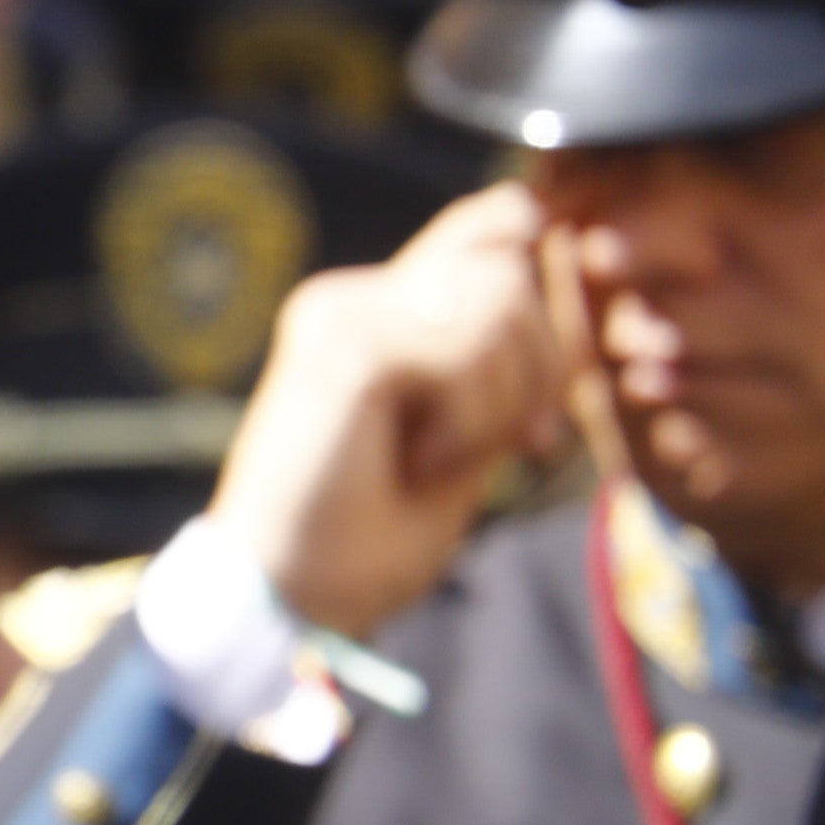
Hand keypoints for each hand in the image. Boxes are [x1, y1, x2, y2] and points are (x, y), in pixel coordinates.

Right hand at [207, 184, 572, 639]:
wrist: (288, 596)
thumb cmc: (365, 533)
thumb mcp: (463, 433)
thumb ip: (494, 349)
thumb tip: (535, 228)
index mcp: (372, 310)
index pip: (486, 228)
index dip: (536, 288)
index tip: (533, 403)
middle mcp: (349, 297)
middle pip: (511, 270)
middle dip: (534, 373)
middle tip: (500, 448)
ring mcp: (341, 315)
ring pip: (498, 305)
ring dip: (496, 406)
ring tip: (434, 458)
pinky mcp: (345, 346)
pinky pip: (465, 352)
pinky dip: (466, 424)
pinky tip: (416, 462)